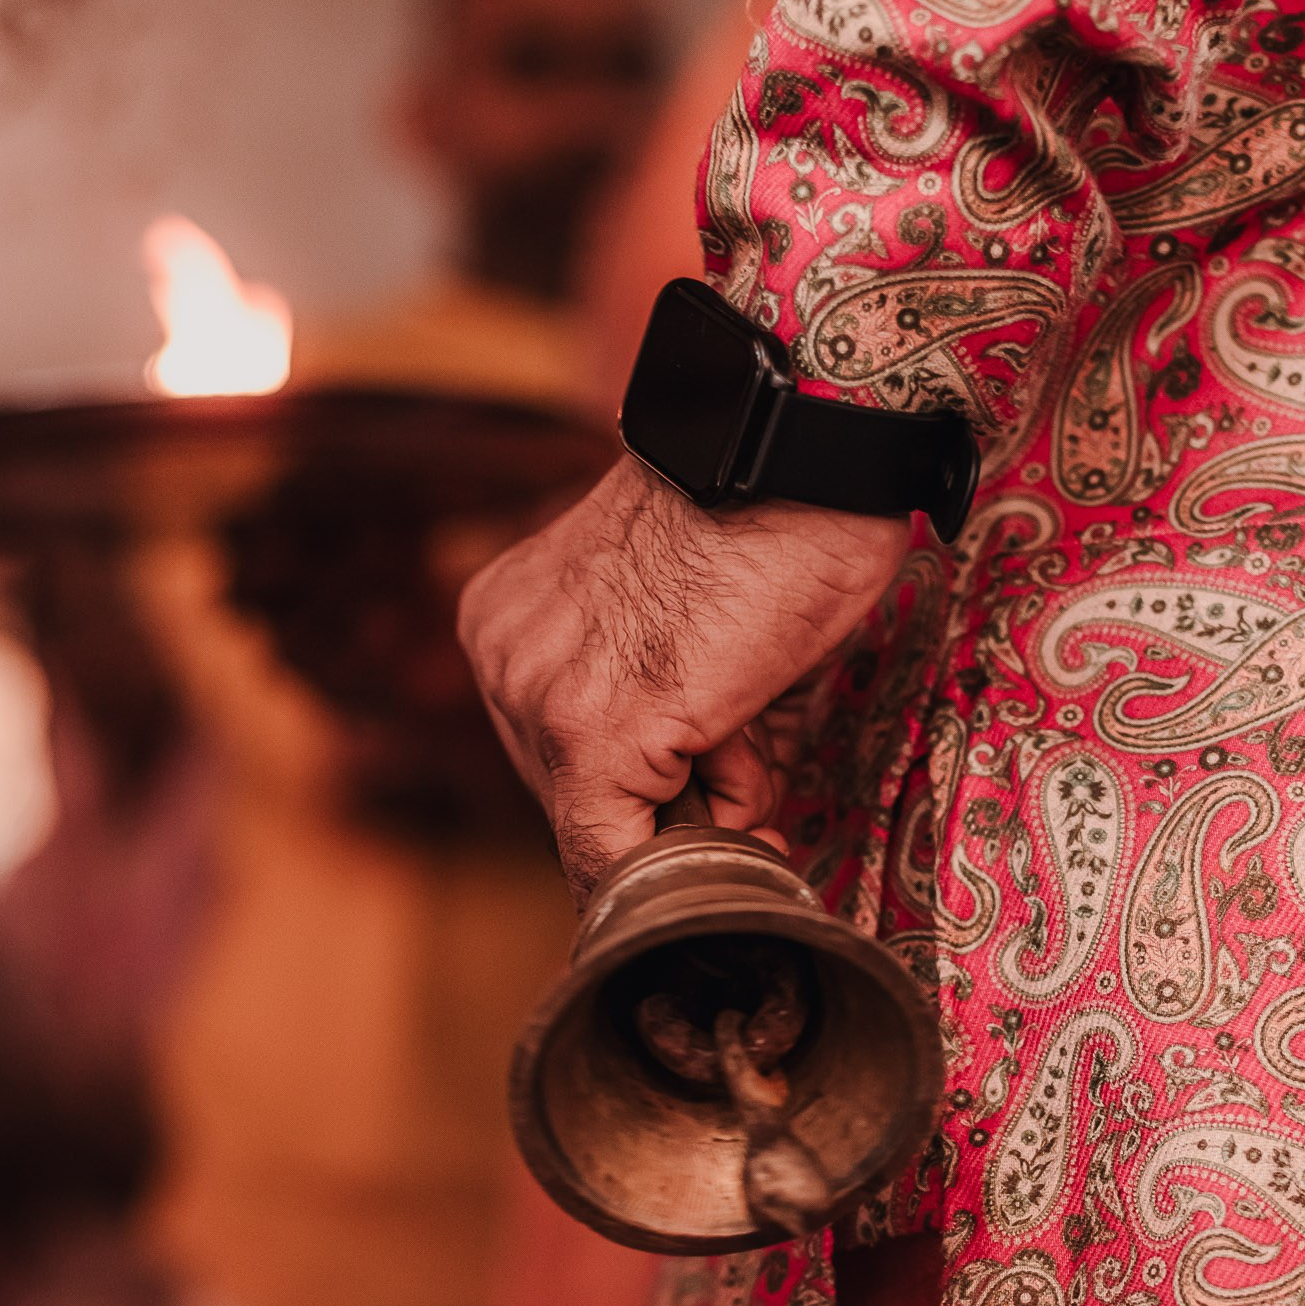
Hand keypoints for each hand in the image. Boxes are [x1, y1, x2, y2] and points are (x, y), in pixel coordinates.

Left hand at [457, 451, 910, 898]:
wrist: (801, 450)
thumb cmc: (770, 516)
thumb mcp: (683, 620)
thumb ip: (663, 715)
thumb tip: (707, 830)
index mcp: (512, 619)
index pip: (561, 757)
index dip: (649, 791)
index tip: (712, 792)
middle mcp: (503, 656)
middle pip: (580, 800)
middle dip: (674, 792)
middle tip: (747, 727)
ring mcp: (539, 697)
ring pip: (613, 830)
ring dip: (707, 797)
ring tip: (747, 703)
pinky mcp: (593, 736)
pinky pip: (624, 855)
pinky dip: (701, 844)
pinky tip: (747, 757)